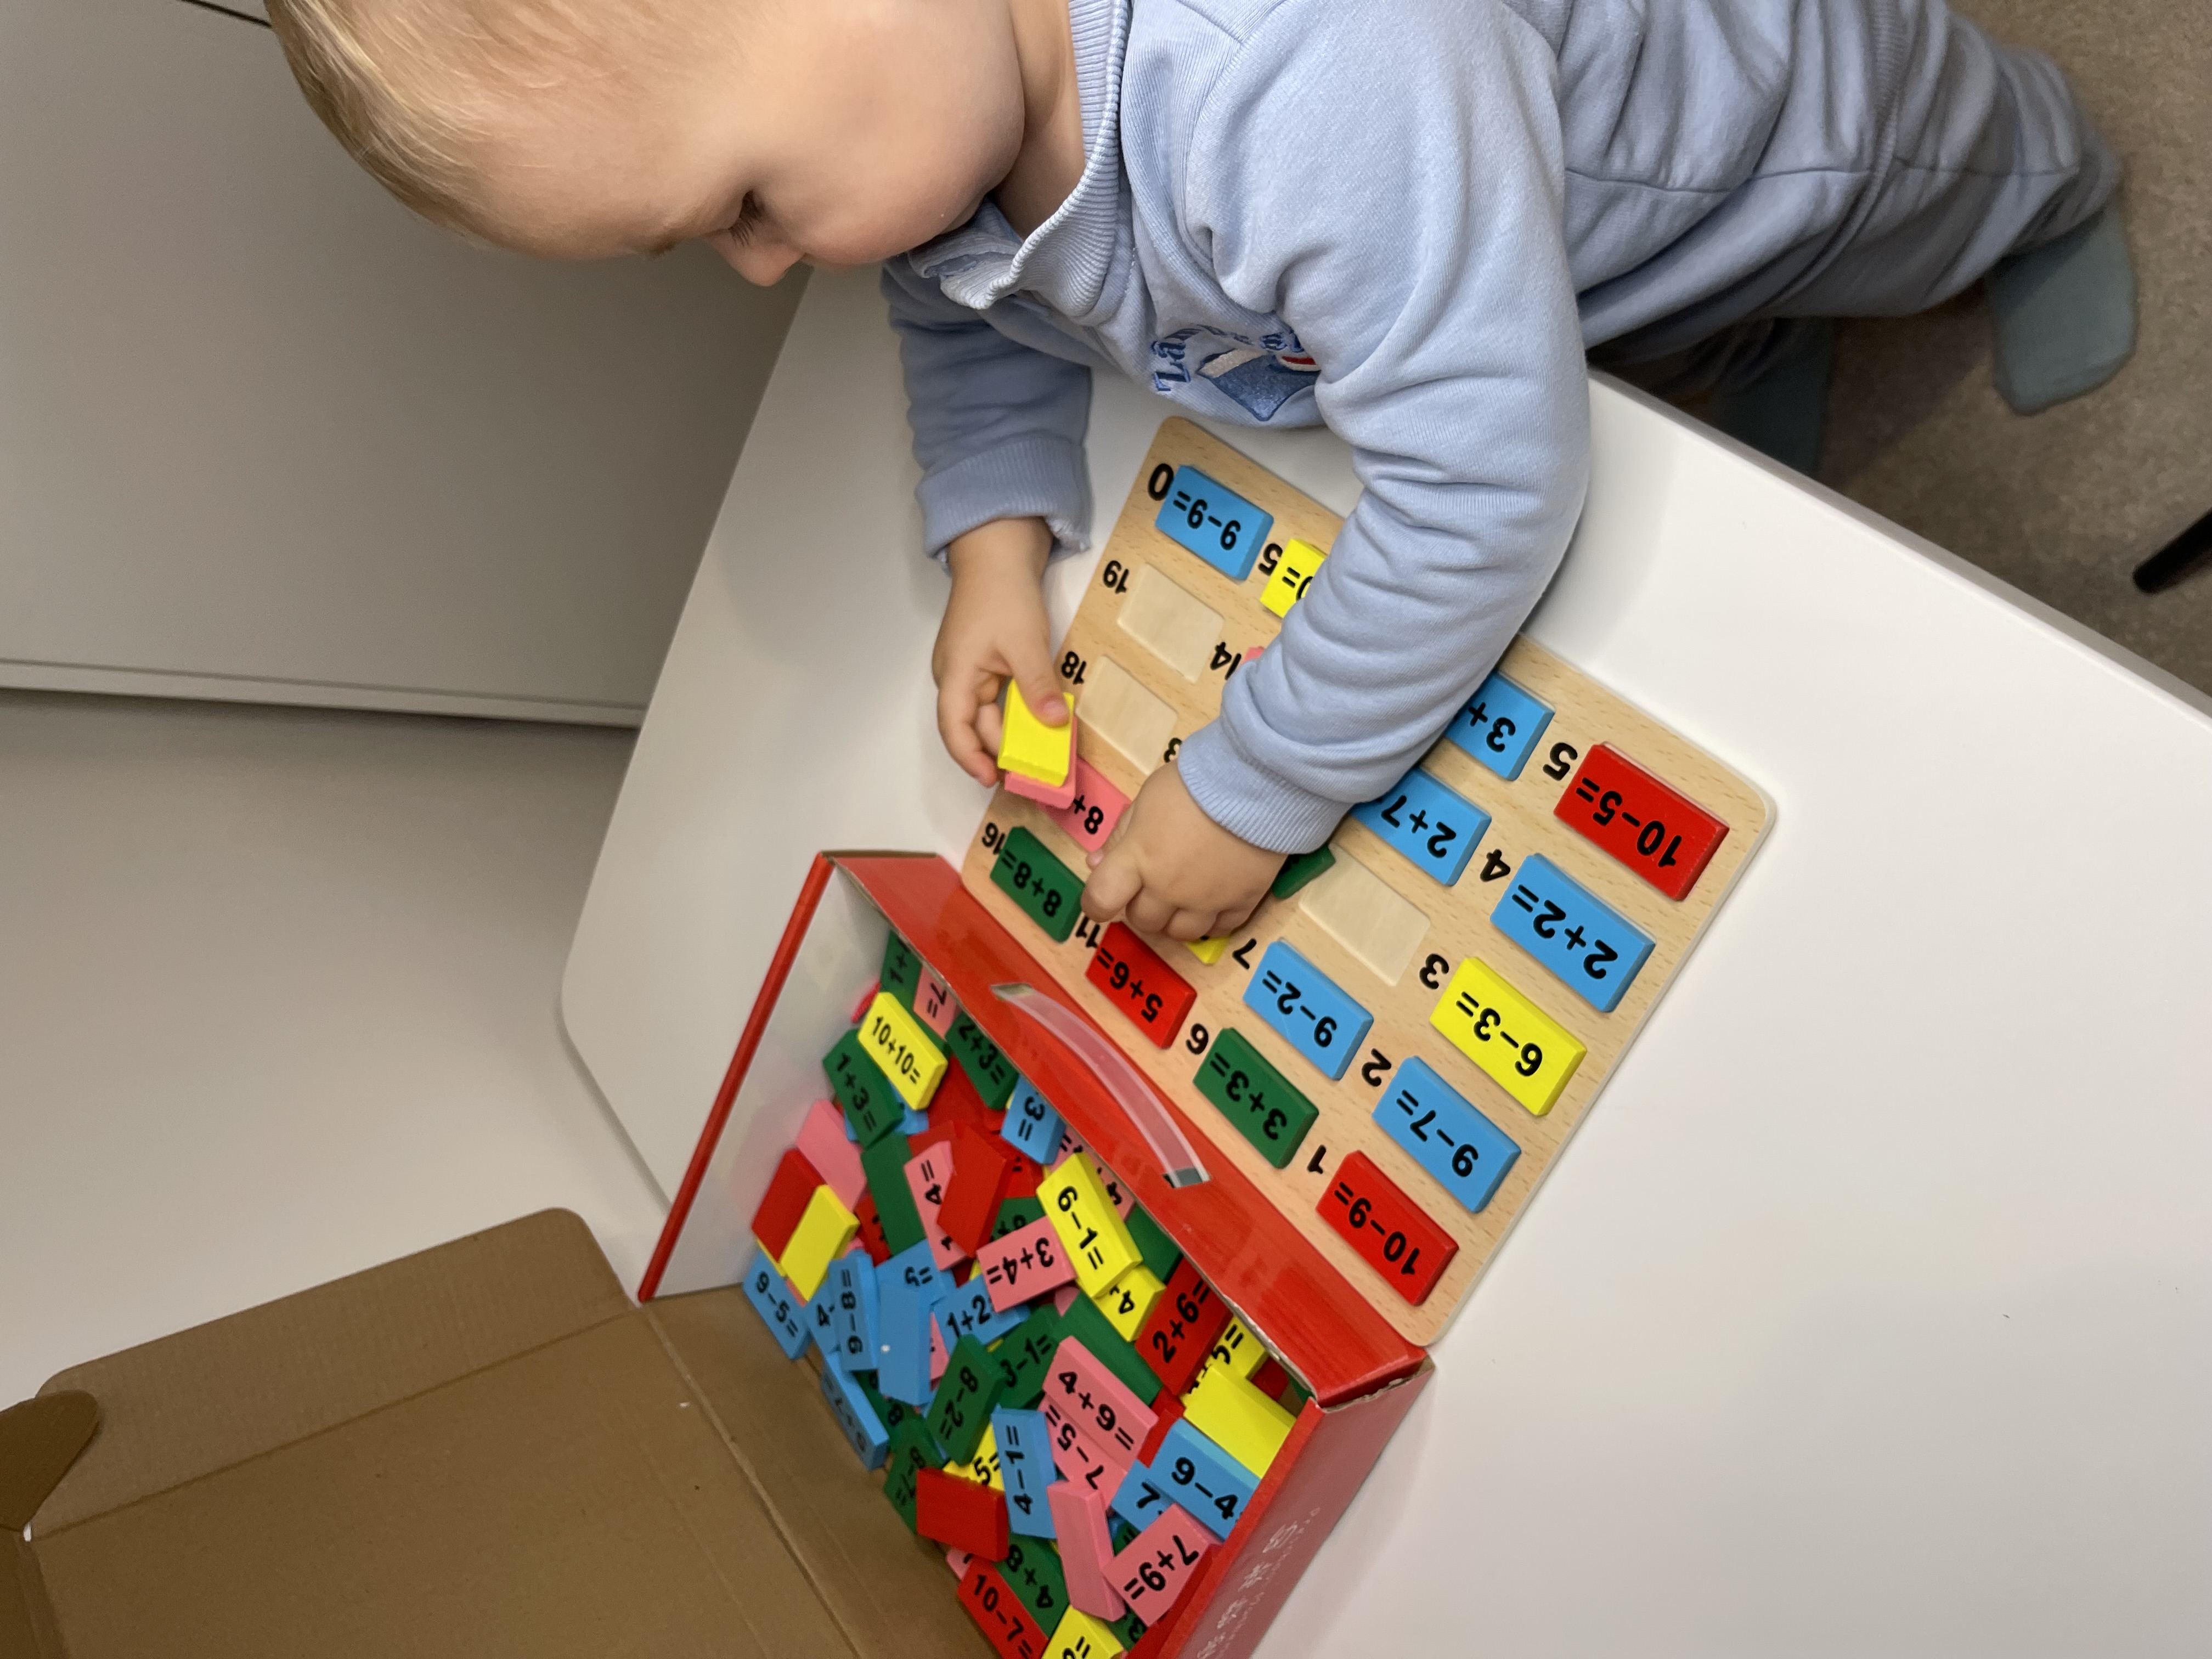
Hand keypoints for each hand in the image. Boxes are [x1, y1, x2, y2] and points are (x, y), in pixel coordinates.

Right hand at [933, 518, 1066, 787]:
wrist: (998, 551)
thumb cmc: (1002, 594)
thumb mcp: (1024, 643)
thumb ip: (1037, 685)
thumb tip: (1055, 723)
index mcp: (954, 674)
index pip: (954, 727)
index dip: (969, 757)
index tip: (992, 778)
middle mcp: (957, 676)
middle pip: (973, 724)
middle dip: (999, 749)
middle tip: (1031, 771)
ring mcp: (970, 668)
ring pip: (988, 711)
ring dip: (1012, 730)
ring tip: (1040, 751)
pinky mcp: (986, 660)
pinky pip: (999, 694)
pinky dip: (1018, 709)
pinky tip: (1040, 719)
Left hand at [1081, 766, 1279, 939]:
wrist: (1256, 782)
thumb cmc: (1194, 783)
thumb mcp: (1146, 800)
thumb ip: (1121, 836)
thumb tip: (1096, 864)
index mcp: (1139, 858)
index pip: (1102, 899)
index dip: (1096, 906)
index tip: (1102, 901)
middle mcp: (1169, 888)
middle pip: (1144, 920)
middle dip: (1141, 906)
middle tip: (1153, 883)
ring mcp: (1207, 900)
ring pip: (1180, 933)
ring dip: (1174, 919)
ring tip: (1183, 895)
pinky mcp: (1242, 902)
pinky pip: (1220, 929)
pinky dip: (1212, 920)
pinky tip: (1213, 901)